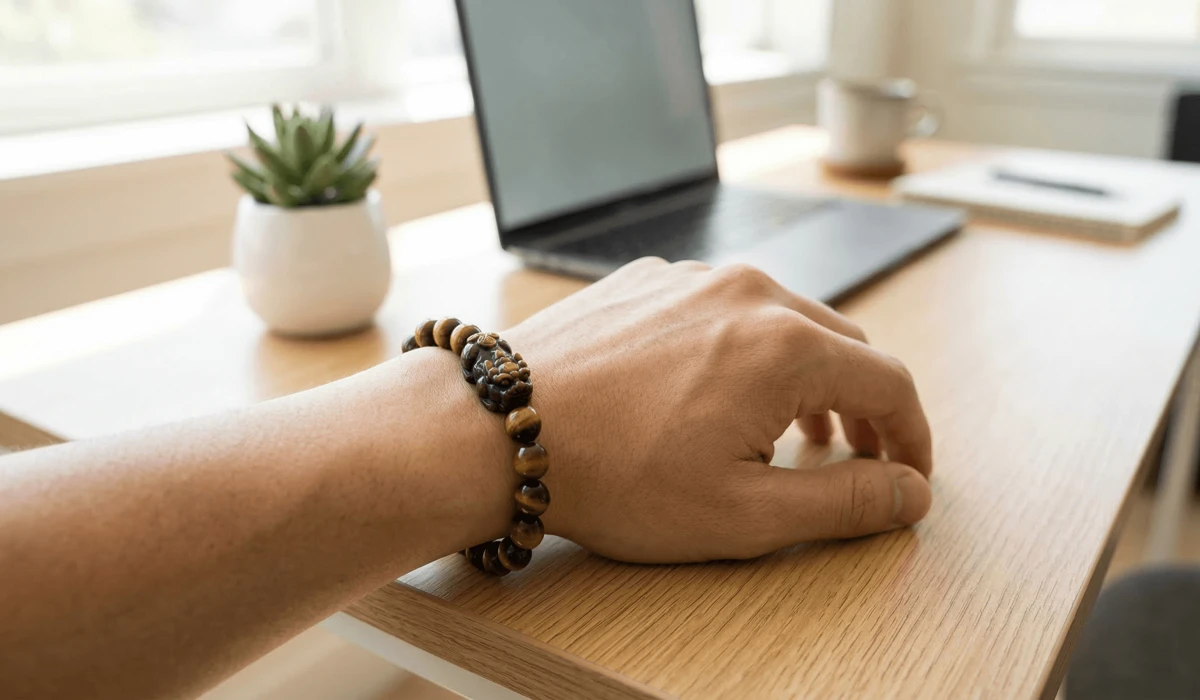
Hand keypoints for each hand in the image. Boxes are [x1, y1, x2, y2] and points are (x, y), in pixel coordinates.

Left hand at [504, 257, 932, 562]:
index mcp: (785, 345)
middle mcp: (748, 291)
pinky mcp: (649, 280)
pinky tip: (720, 394)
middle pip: (842, 347)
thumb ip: (845, 501)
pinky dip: (748, 351)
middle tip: (860, 461)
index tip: (909, 478)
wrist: (495, 427)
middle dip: (865, 409)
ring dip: (807, 378)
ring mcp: (693, 277)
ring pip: (785, 322)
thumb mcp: (743, 512)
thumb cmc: (614, 476)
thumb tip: (911, 493)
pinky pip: (726, 308)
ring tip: (798, 434)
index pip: (891, 383)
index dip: (913, 438)